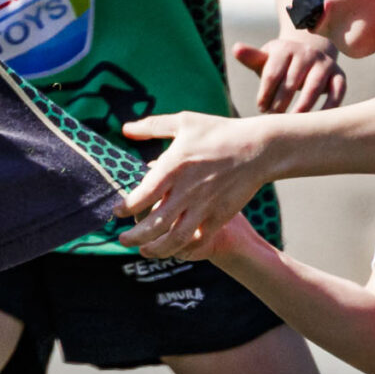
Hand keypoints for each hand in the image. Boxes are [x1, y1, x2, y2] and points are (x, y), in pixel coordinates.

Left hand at [117, 111, 272, 260]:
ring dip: (156, 250)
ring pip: (175, 238)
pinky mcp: (219, 216)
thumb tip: (125, 129)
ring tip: (143, 251)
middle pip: (154, 224)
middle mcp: (186, 191)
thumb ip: (152, 127)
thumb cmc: (219, 131)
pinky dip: (184, 250)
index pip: (141, 196)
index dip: (125, 208)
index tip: (117, 212)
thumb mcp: (184, 122)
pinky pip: (198, 240)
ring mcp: (204, 206)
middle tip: (122, 240)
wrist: (257, 148)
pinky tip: (173, 251)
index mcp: (173, 168)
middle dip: (134, 237)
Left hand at [234, 32, 345, 112]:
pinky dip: (330, 107)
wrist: (309, 55)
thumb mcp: (265, 60)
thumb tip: (236, 48)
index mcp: (285, 48)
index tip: (261, 109)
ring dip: (302, 107)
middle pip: (291, 82)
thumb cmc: (280, 64)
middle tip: (273, 120)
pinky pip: (337, 91)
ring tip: (292, 124)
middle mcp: (306, 53)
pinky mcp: (339, 75)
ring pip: (314, 87)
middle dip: (280, 103)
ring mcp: (324, 63)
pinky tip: (317, 122)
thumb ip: (252, 57)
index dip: (265, 94)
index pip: (272, 74)